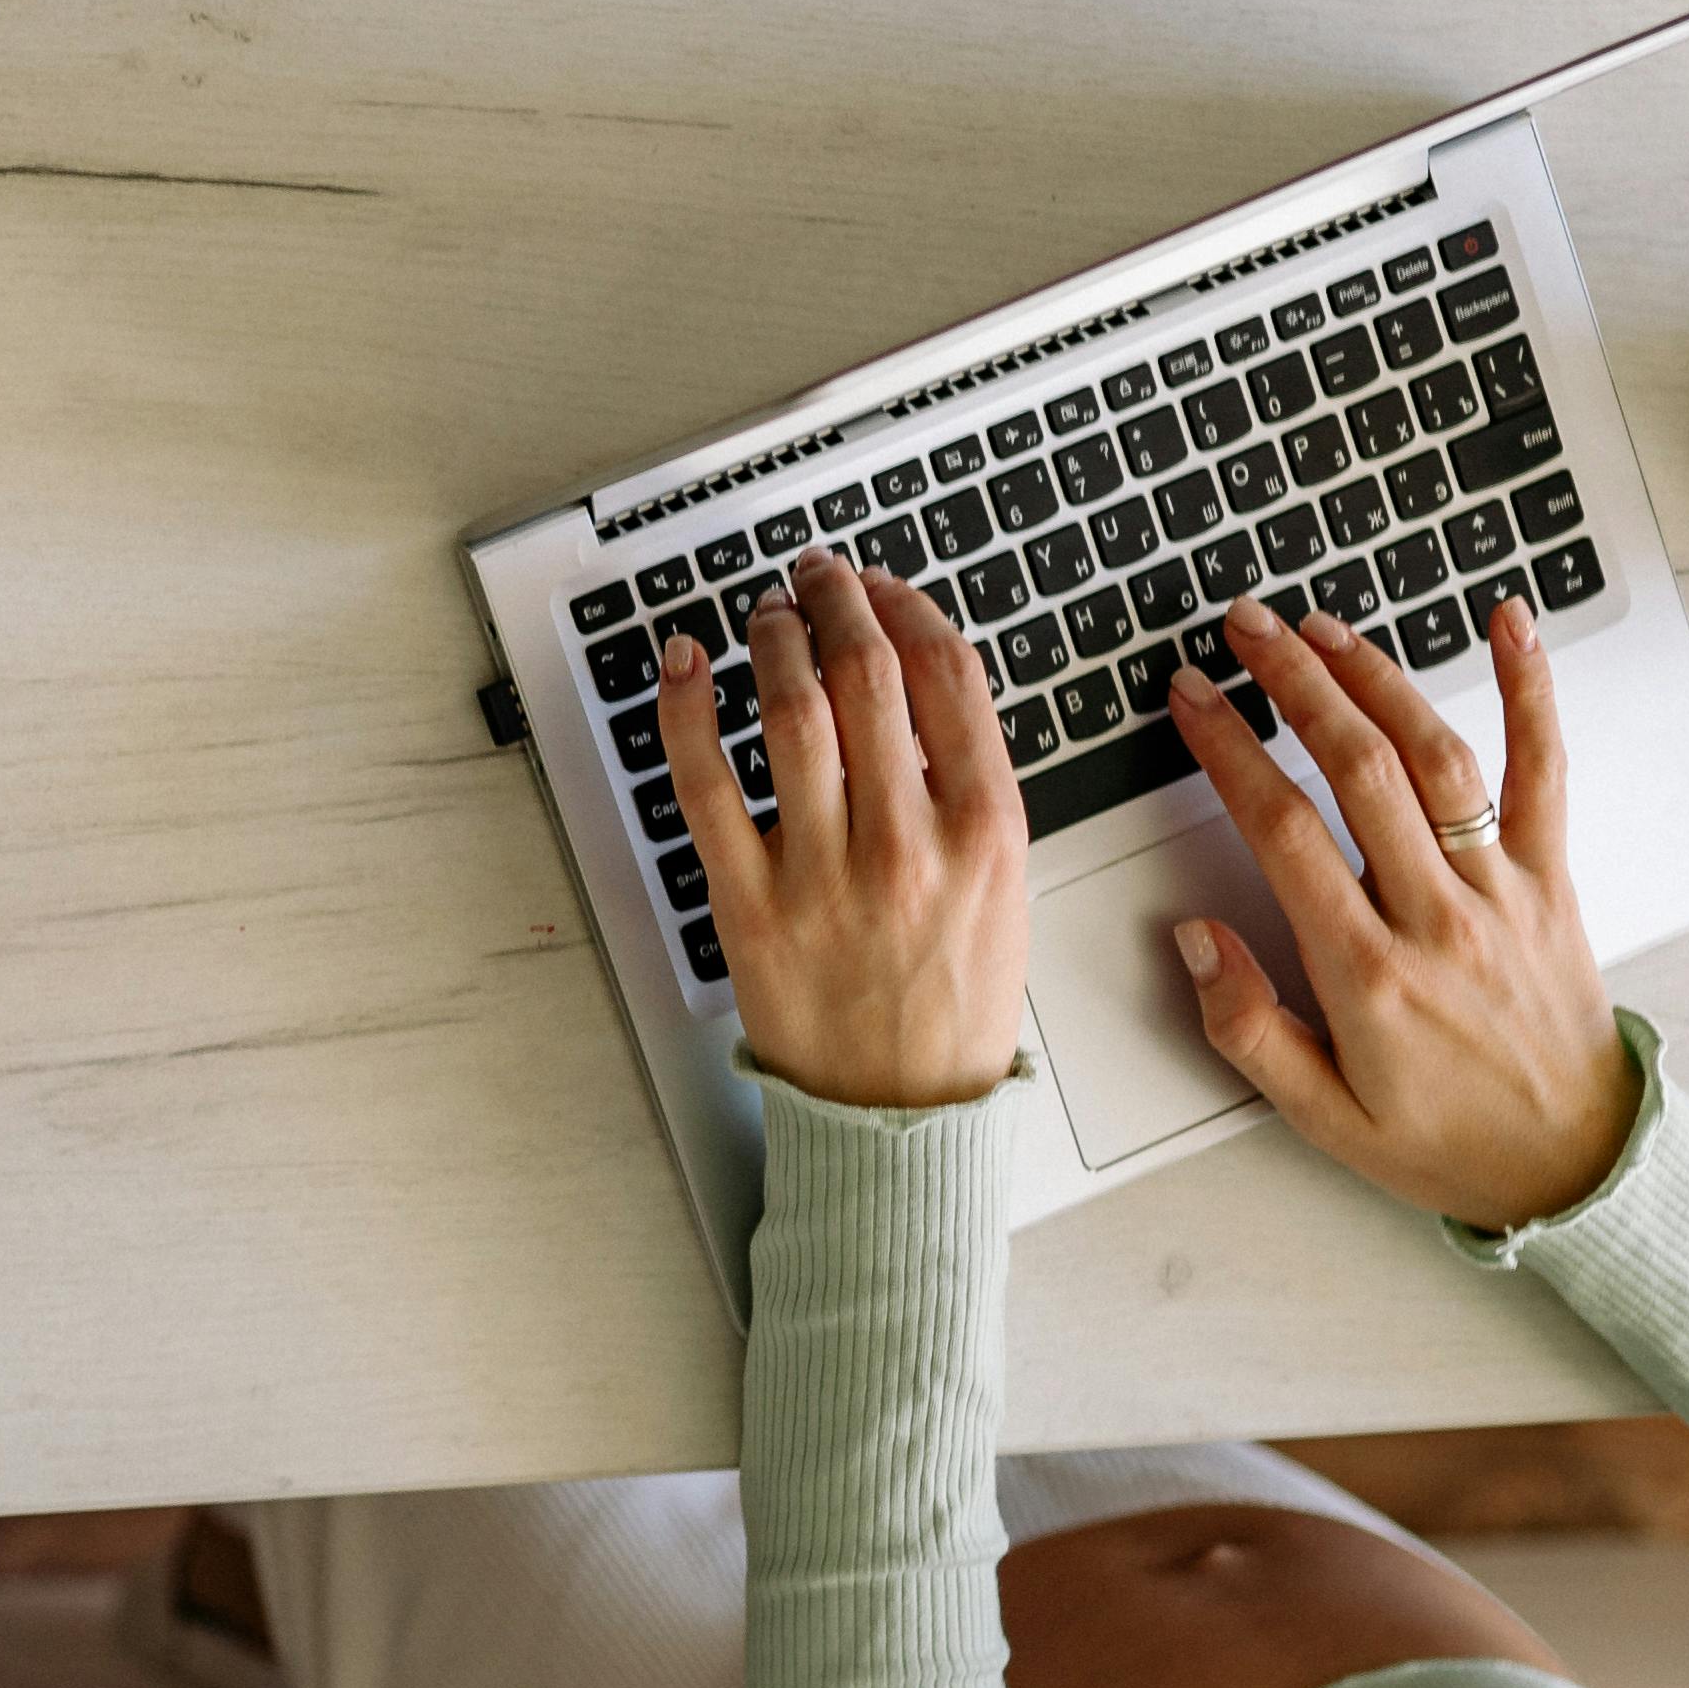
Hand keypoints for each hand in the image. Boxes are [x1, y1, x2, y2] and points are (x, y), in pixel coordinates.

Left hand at [674, 547, 1030, 1110]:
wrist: (904, 1113)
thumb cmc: (953, 1000)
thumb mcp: (1001, 886)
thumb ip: (965, 789)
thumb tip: (910, 692)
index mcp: (986, 829)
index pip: (947, 674)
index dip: (904, 604)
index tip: (878, 584)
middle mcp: (907, 842)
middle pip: (866, 673)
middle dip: (834, 599)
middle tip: (813, 574)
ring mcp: (823, 873)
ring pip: (789, 712)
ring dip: (772, 639)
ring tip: (766, 614)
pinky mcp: (749, 903)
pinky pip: (705, 784)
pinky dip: (687, 710)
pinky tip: (687, 664)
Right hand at [1161, 593, 1634, 1231]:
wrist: (1575, 1162)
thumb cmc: (1446, 1140)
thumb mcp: (1321, 1117)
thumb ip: (1248, 1027)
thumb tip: (1194, 938)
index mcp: (1368, 974)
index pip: (1284, 831)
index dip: (1229, 750)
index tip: (1193, 700)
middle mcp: (1437, 916)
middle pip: (1357, 767)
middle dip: (1293, 683)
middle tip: (1245, 628)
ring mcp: (1501, 889)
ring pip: (1436, 755)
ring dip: (1376, 677)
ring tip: (1322, 628)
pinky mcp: (1550, 878)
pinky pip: (1543, 770)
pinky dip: (1531, 690)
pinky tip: (1510, 623)